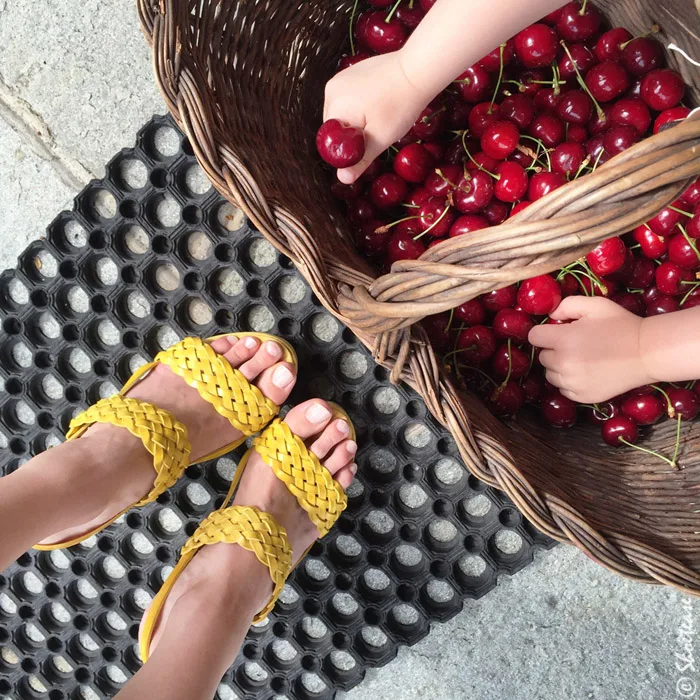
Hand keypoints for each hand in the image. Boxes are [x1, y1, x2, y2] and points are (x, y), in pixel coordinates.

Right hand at [323, 51, 430, 183]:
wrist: (418, 70)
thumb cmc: (400, 105)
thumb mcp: (380, 138)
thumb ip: (360, 159)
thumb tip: (343, 179)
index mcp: (334, 104)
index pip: (330, 138)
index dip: (347, 148)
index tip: (366, 146)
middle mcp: (331, 88)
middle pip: (335, 124)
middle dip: (352, 133)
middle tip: (376, 131)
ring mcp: (342, 77)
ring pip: (343, 111)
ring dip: (357, 119)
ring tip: (379, 115)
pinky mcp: (352, 72)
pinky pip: (350, 97)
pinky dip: (360, 105)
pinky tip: (378, 103)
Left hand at [528, 296, 654, 403]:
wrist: (648, 353)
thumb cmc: (621, 325)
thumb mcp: (595, 305)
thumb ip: (567, 305)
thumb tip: (550, 316)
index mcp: (563, 340)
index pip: (534, 337)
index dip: (544, 332)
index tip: (557, 331)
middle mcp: (564, 364)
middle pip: (542, 356)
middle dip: (554, 349)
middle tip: (576, 344)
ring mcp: (572, 383)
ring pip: (551, 374)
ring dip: (560, 367)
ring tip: (582, 358)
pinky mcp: (582, 397)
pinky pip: (563, 389)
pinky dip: (570, 382)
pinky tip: (587, 372)